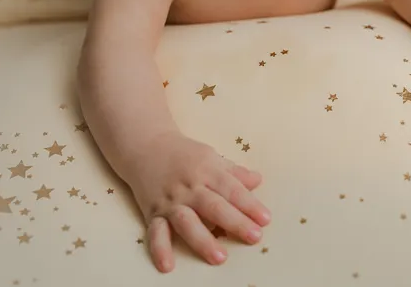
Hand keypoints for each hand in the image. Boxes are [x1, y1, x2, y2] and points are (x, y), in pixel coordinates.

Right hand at [125, 130, 270, 271]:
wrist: (145, 145)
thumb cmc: (184, 154)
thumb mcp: (211, 156)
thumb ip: (234, 172)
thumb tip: (258, 180)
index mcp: (207, 171)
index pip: (232, 189)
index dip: (250, 204)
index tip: (265, 219)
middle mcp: (189, 187)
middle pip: (214, 206)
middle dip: (235, 222)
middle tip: (255, 237)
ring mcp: (171, 201)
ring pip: (187, 222)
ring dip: (203, 240)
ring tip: (220, 257)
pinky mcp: (153, 213)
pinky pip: (155, 233)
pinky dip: (160, 249)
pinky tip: (168, 266)